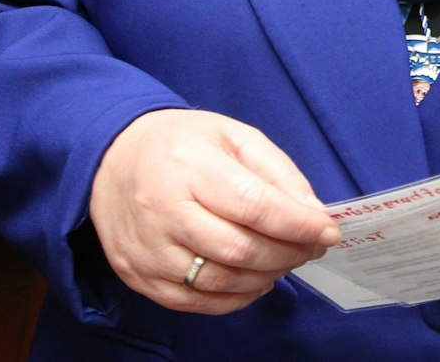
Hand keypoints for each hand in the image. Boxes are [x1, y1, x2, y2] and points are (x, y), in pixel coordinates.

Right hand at [88, 109, 339, 314]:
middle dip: (288, 253)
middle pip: (240, 250)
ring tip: (285, 260)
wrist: (111, 159)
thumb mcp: (233, 136)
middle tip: (310, 247)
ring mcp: (148, 250)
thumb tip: (314, 213)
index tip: (329, 231)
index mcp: (189, 167)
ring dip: (266, 276)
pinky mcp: (139, 276)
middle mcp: (163, 211)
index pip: (254, 206)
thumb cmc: (181, 144)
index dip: (298, 225)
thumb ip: (277, 172)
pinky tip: (255, 279)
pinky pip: (196, 302)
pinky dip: (236, 298)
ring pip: (220, 281)